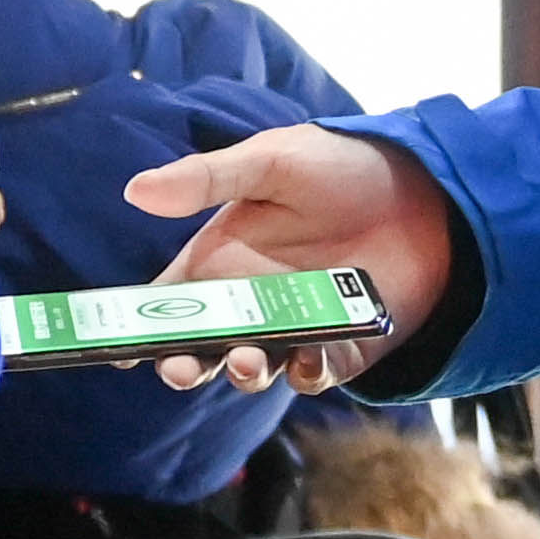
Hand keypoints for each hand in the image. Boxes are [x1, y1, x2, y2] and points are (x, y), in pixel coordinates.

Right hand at [119, 125, 455, 395]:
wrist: (425, 192)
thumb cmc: (339, 169)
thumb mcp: (270, 162)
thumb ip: (205, 179)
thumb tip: (135, 190)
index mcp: (217, 260)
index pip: (164, 304)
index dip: (133, 328)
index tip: (114, 348)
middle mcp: (248, 302)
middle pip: (199, 349)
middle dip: (182, 365)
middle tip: (178, 367)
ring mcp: (293, 330)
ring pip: (251, 370)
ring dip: (242, 374)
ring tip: (248, 359)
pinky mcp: (340, 349)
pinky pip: (314, 376)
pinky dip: (308, 376)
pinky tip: (310, 362)